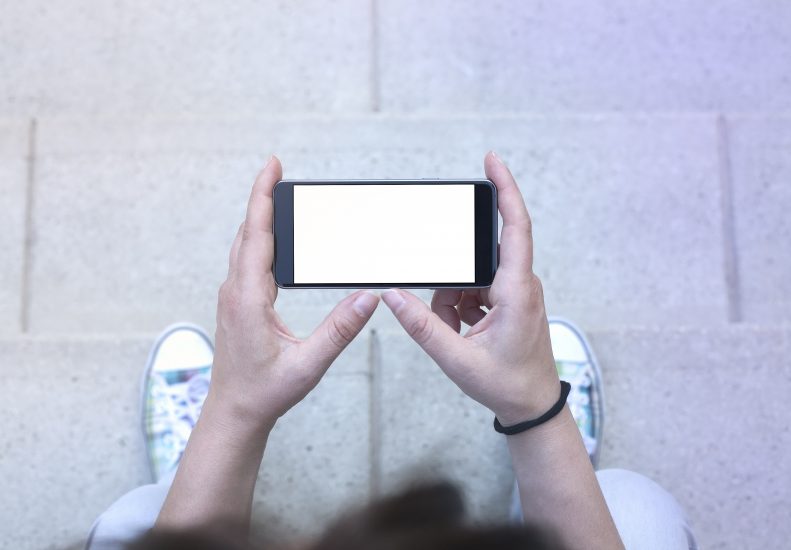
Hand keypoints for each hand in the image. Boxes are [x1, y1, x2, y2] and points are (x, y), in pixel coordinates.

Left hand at [208, 156, 379, 429]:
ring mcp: (233, 296)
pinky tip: (273, 240)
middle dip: (261, 198)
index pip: (256, 234)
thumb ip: (340, 329)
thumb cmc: (265, 391)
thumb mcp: (309, 363)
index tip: (271, 166)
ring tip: (277, 196)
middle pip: (247, 231)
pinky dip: (258, 239)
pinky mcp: (237, 304)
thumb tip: (368, 297)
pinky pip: (246, 260)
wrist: (235, 412)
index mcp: (248, 297)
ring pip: (244, 245)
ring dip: (259, 218)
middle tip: (277, 171)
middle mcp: (235, 290)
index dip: (263, 196)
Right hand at [382, 152, 559, 424]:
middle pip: (479, 256)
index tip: (492, 161)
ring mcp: (516, 292)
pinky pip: (476, 290)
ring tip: (457, 334)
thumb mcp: (457, 358)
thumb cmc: (506, 383)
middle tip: (450, 316)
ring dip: (455, 301)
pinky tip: (463, 332)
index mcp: (517, 291)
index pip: (516, 227)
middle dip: (453, 283)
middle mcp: (521, 284)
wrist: (531, 406)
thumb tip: (392, 297)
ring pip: (473, 276)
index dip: (505, 190)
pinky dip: (461, 308)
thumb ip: (422, 327)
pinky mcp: (510, 300)